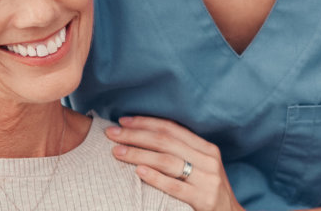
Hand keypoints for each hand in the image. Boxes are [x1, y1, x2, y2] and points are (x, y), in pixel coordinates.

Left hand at [107, 116, 244, 210]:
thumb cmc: (208, 191)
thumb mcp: (202, 167)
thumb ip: (182, 152)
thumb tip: (147, 136)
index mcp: (207, 148)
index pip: (172, 128)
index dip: (146, 122)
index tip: (123, 121)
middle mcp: (208, 160)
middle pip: (165, 141)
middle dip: (135, 135)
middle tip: (112, 133)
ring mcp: (208, 180)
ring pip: (167, 161)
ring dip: (138, 154)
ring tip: (117, 152)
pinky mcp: (203, 199)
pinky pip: (174, 186)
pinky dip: (155, 177)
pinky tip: (138, 171)